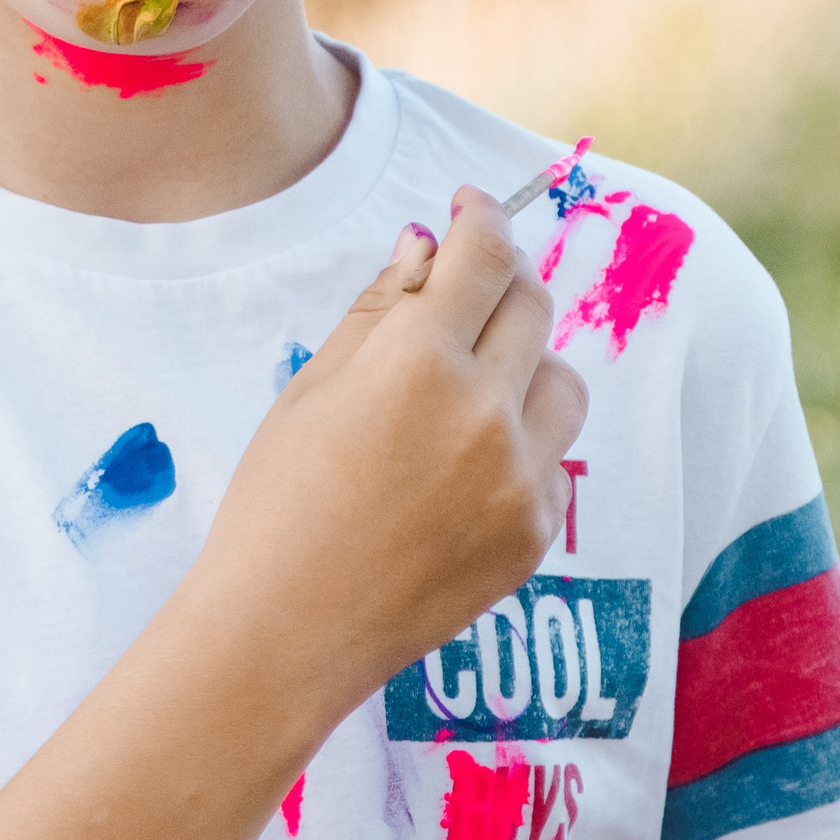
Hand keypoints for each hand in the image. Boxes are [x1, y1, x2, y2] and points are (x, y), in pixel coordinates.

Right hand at [191, 188, 588, 713]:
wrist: (284, 633)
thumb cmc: (275, 504)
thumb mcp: (311, 388)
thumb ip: (378, 308)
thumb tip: (427, 244)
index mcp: (419, 363)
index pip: (484, 257)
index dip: (481, 216)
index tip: (470, 206)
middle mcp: (486, 413)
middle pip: (533, 305)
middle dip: (501, 282)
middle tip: (466, 289)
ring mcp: (520, 478)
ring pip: (563, 381)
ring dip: (526, 363)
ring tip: (468, 386)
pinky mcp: (535, 533)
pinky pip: (554, 458)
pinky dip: (522, 444)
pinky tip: (461, 467)